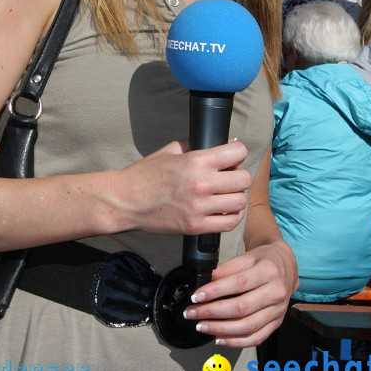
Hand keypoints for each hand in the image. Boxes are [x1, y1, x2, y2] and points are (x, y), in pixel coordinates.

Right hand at [118, 139, 250, 236]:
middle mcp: (202, 183)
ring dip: (236, 197)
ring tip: (225, 195)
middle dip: (238, 175)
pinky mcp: (196, 226)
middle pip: (243, 179)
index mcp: (196, 160)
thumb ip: (196, 145)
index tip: (232, 156)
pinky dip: (231, 216)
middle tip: (228, 177)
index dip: (237, 152)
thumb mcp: (171, 150)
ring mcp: (200, 207)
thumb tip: (224, 144)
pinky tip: (223, 211)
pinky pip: (229, 223)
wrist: (126, 201)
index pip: (237, 152)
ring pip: (240, 202)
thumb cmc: (146, 174)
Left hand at [182, 240, 296, 347]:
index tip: (196, 296)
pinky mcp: (277, 323)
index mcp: (268, 271)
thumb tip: (205, 280)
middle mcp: (276, 292)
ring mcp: (278, 310)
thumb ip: (226, 268)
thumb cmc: (264, 260)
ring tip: (201, 326)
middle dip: (212, 312)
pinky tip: (219, 338)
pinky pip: (256, 338)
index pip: (238, 283)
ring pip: (248, 326)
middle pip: (242, 308)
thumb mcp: (247, 256)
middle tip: (192, 313)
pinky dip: (236, 342)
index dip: (215, 291)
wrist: (287, 266)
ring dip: (221, 329)